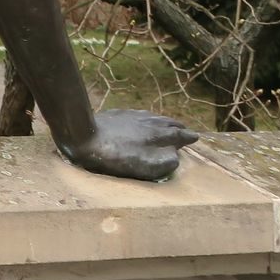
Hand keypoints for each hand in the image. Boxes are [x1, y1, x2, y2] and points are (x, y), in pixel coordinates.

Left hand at [59, 109, 198, 180]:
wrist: (84, 134)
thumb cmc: (116, 156)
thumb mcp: (146, 165)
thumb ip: (165, 162)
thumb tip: (176, 156)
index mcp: (158, 135)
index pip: (178, 136)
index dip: (187, 138)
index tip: (195, 138)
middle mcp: (148, 122)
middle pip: (167, 123)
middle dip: (178, 127)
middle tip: (185, 130)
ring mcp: (131, 116)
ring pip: (153, 116)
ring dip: (164, 120)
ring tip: (168, 123)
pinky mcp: (116, 114)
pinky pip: (138, 114)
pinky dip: (147, 116)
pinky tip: (142, 117)